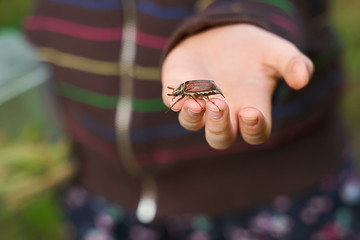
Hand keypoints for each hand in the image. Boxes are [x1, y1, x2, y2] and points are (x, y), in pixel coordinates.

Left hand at [162, 24, 312, 149]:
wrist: (224, 32)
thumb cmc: (253, 49)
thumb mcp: (277, 52)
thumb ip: (293, 64)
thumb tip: (302, 80)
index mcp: (251, 107)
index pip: (254, 133)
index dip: (253, 129)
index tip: (251, 113)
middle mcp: (225, 111)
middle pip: (220, 138)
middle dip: (219, 128)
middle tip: (220, 105)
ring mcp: (200, 101)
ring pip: (193, 124)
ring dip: (193, 118)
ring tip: (198, 104)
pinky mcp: (180, 86)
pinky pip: (173, 100)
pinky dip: (175, 100)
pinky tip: (178, 94)